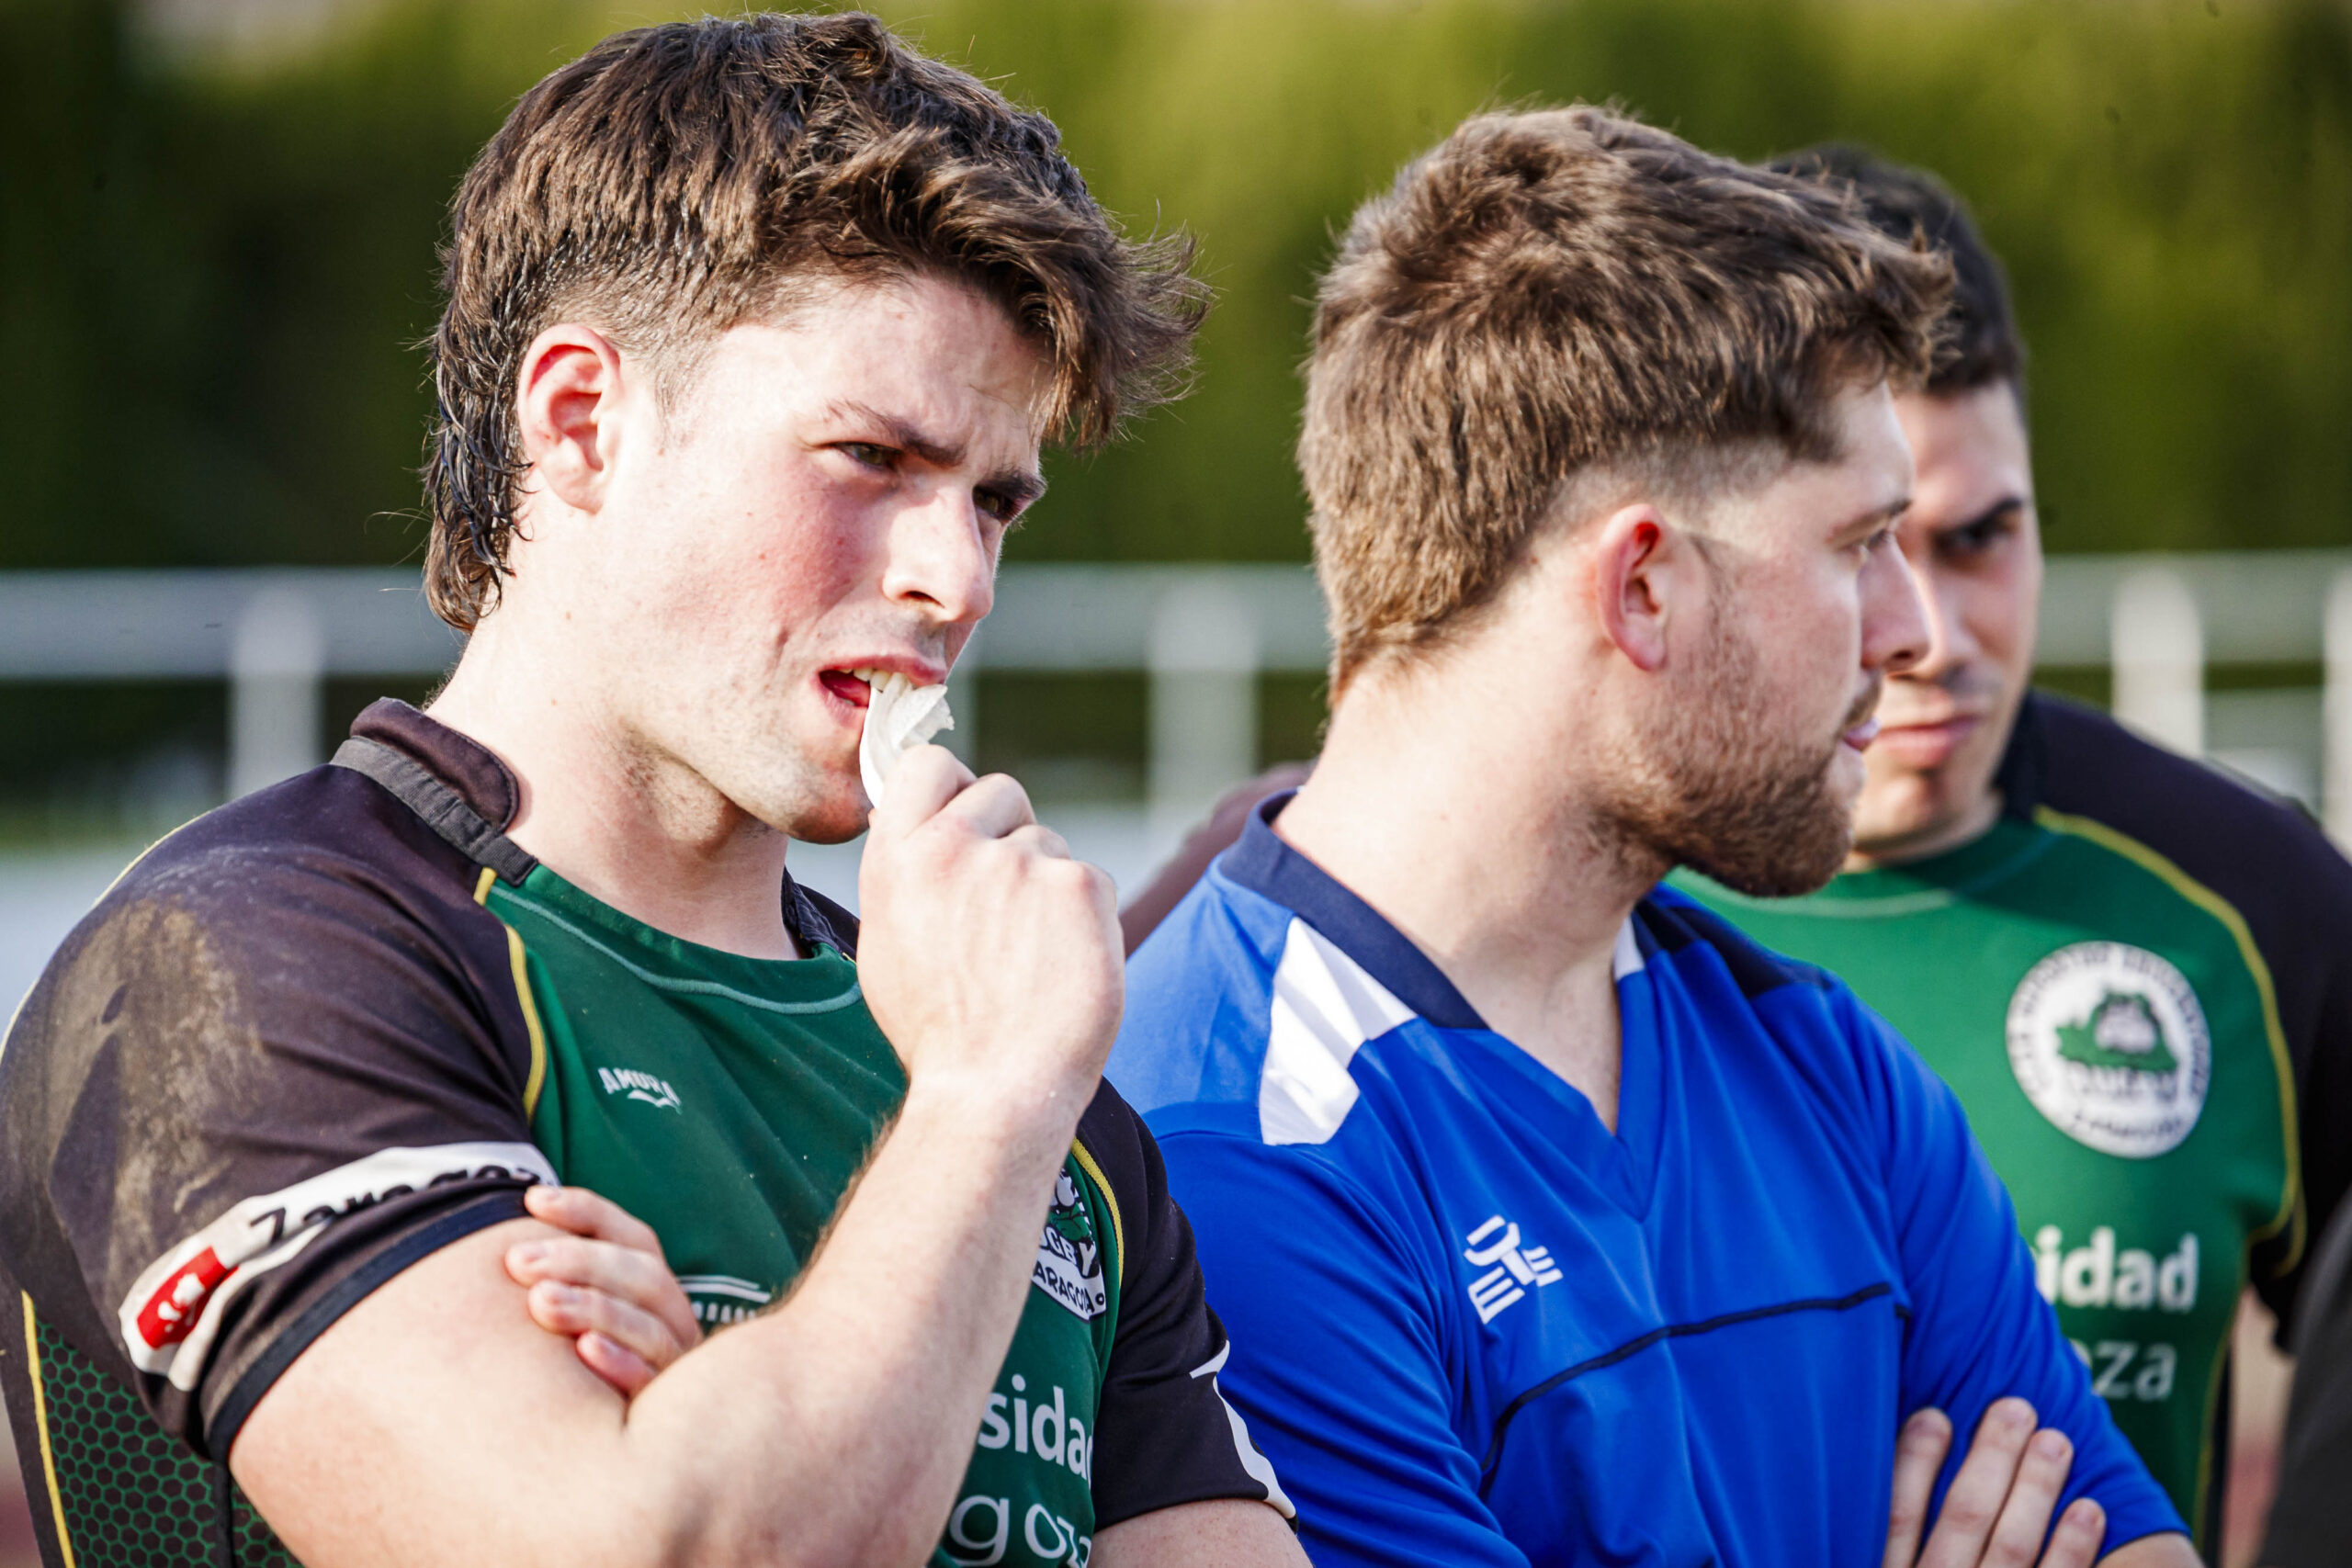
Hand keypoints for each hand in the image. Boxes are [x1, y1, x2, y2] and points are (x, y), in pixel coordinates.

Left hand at [504, 1184, 702, 1396]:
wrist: (611, 1453)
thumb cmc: (580, 1369)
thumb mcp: (580, 1314)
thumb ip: (563, 1277)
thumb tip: (519, 1217)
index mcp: (656, 1289)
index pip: (633, 1237)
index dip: (586, 1213)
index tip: (532, 1201)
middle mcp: (673, 1320)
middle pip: (643, 1276)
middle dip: (580, 1262)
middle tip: (518, 1261)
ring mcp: (674, 1366)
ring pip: (648, 1326)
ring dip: (595, 1308)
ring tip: (540, 1301)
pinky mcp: (663, 1413)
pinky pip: (649, 1382)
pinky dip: (619, 1362)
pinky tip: (584, 1351)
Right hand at [857, 745, 1122, 1127]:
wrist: (992, 1089)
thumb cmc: (939, 1031)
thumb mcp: (888, 942)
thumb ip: (908, 873)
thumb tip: (926, 829)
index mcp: (898, 858)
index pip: (929, 763)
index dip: (955, 785)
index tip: (969, 815)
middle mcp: (953, 846)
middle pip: (1002, 791)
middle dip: (1011, 832)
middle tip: (1008, 908)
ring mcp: (1018, 861)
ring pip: (1049, 843)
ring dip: (1048, 887)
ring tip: (1029, 959)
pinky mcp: (1077, 884)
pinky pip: (1090, 879)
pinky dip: (1086, 918)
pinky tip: (1063, 966)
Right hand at [1885, 1398, 2105, 1567]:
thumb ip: (1894, 1532)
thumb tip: (1913, 1436)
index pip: (1897, 1514)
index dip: (1914, 1460)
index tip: (1934, 1415)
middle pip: (1964, 1518)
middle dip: (1992, 1458)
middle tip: (2016, 1409)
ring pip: (2011, 1545)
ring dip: (2036, 1489)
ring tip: (2056, 1442)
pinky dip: (2072, 1548)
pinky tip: (2089, 1509)